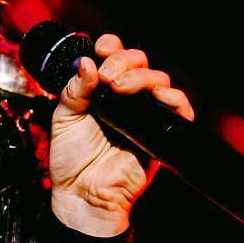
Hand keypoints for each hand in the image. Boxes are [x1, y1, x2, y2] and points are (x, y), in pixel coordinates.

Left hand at [48, 32, 193, 236]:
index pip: (115, 56)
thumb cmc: (71, 160)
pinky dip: (173, 99)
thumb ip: (75, 89)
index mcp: (102, 90)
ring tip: (120, 88)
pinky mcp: (161, 133)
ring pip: (159, 80)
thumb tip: (87, 62)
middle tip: (107, 78)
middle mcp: (126, 98)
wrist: (82, 195)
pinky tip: (156, 98)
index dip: (112, 47)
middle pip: (139, 62)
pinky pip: (179, 109)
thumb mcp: (64, 118)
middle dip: (124, 61)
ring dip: (142, 77)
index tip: (101, 50)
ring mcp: (145, 114)